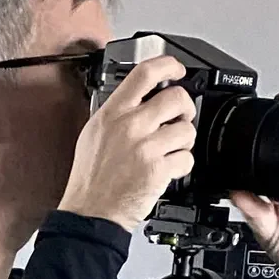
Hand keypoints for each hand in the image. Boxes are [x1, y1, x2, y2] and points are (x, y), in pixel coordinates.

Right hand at [58, 53, 195, 232]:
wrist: (91, 213)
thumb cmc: (90, 179)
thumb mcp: (94, 134)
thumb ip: (117, 113)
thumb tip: (141, 98)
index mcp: (113, 113)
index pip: (145, 73)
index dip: (169, 65)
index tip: (177, 69)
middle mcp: (129, 126)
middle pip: (176, 97)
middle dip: (185, 108)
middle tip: (180, 118)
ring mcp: (145, 147)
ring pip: (187, 129)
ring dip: (184, 141)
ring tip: (170, 150)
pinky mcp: (158, 170)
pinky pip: (187, 158)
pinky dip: (182, 165)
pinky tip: (168, 169)